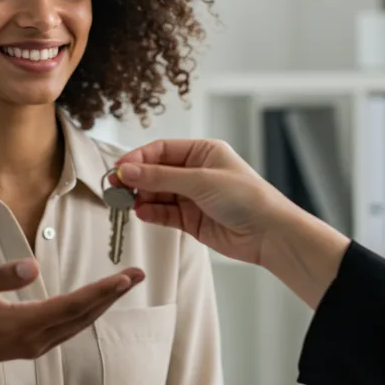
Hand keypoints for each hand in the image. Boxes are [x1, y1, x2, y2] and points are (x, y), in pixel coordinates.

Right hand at [0, 259, 144, 384]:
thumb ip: (1, 277)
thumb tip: (35, 266)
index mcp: (20, 324)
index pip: (71, 305)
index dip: (101, 291)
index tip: (125, 277)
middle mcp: (33, 340)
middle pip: (82, 315)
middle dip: (112, 294)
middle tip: (139, 274)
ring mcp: (33, 346)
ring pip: (77, 324)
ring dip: (102, 304)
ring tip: (124, 284)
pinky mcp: (29, 347)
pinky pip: (66, 328)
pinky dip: (85, 312)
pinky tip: (95, 302)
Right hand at [113, 138, 292, 266]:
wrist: (269, 234)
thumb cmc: (246, 198)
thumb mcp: (200, 181)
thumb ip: (160, 178)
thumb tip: (127, 171)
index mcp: (203, 152)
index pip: (161, 150)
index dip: (138, 159)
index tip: (119, 169)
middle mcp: (196, 172)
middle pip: (156, 172)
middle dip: (136, 179)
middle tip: (115, 187)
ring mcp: (193, 197)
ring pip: (157, 194)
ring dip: (141, 197)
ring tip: (125, 202)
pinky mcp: (191, 220)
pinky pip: (164, 213)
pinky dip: (151, 212)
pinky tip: (142, 212)